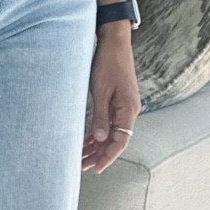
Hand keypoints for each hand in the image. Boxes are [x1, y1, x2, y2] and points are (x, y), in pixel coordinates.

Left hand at [81, 23, 139, 172]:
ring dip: (96, 146)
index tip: (96, 168)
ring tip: (81, 158)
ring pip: (110, 133)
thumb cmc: (108, 62)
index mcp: (128, 110)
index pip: (120, 141)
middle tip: (82, 167)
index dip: (108, 156)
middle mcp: (128, 111)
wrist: (114, 41)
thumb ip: (101, 116)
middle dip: (99, 154)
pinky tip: (86, 141)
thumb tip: (100, 139)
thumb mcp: (101, 90)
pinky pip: (108, 123)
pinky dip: (97, 133)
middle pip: (115, 140)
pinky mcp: (116, 101)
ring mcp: (123, 107)